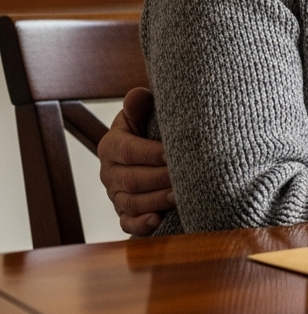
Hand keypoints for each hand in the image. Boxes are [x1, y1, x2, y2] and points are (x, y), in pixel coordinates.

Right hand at [97, 88, 174, 235]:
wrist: (157, 150)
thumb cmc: (154, 128)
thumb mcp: (146, 113)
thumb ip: (140, 104)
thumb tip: (138, 96)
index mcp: (111, 145)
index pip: (127, 150)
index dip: (150, 153)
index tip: (173, 153)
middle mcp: (109, 172)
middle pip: (131, 179)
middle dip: (158, 179)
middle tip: (184, 177)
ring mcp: (116, 195)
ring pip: (131, 202)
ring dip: (156, 200)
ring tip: (179, 196)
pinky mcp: (126, 213)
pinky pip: (128, 224)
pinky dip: (141, 225)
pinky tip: (158, 221)